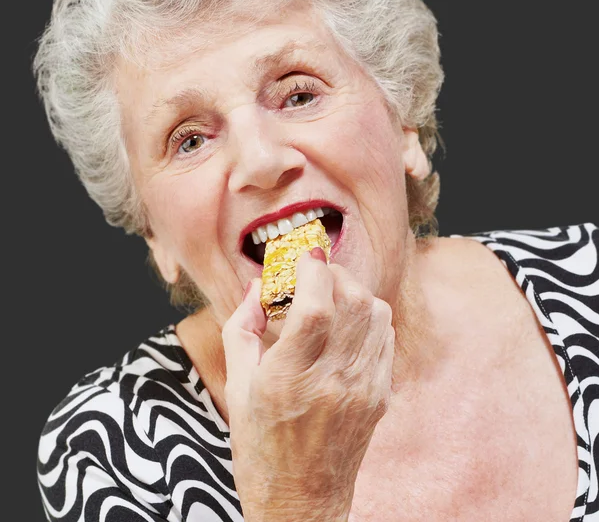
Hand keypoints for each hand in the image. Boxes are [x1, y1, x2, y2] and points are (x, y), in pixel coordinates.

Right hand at [222, 248, 394, 520]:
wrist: (301, 503)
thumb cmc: (259, 446)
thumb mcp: (236, 386)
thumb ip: (242, 327)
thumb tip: (256, 285)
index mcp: (290, 378)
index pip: (316, 306)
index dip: (313, 269)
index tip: (305, 254)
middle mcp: (333, 380)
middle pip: (353, 300)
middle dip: (332, 273)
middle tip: (312, 274)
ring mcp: (363, 388)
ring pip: (376, 313)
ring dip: (353, 291)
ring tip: (329, 297)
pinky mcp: (380, 395)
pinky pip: (385, 337)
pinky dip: (368, 317)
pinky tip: (346, 324)